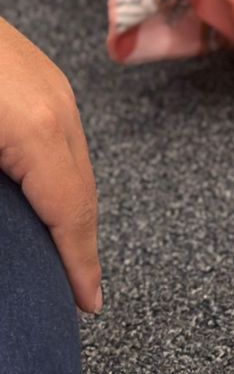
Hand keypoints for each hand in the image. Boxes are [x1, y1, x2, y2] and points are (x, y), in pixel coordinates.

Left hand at [0, 20, 100, 311]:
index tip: (86, 304)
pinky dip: (52, 173)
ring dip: (65, 206)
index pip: (71, 212)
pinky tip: (32, 190)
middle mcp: (56, 104)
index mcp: (37, 129)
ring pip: (71, 160)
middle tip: (70, 288)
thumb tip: (7, 238)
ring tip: (53, 247)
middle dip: (77, 241)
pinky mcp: (29, 69)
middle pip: (82, 189)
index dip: (78, 263)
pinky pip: (55, 134)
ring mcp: (47, 81)